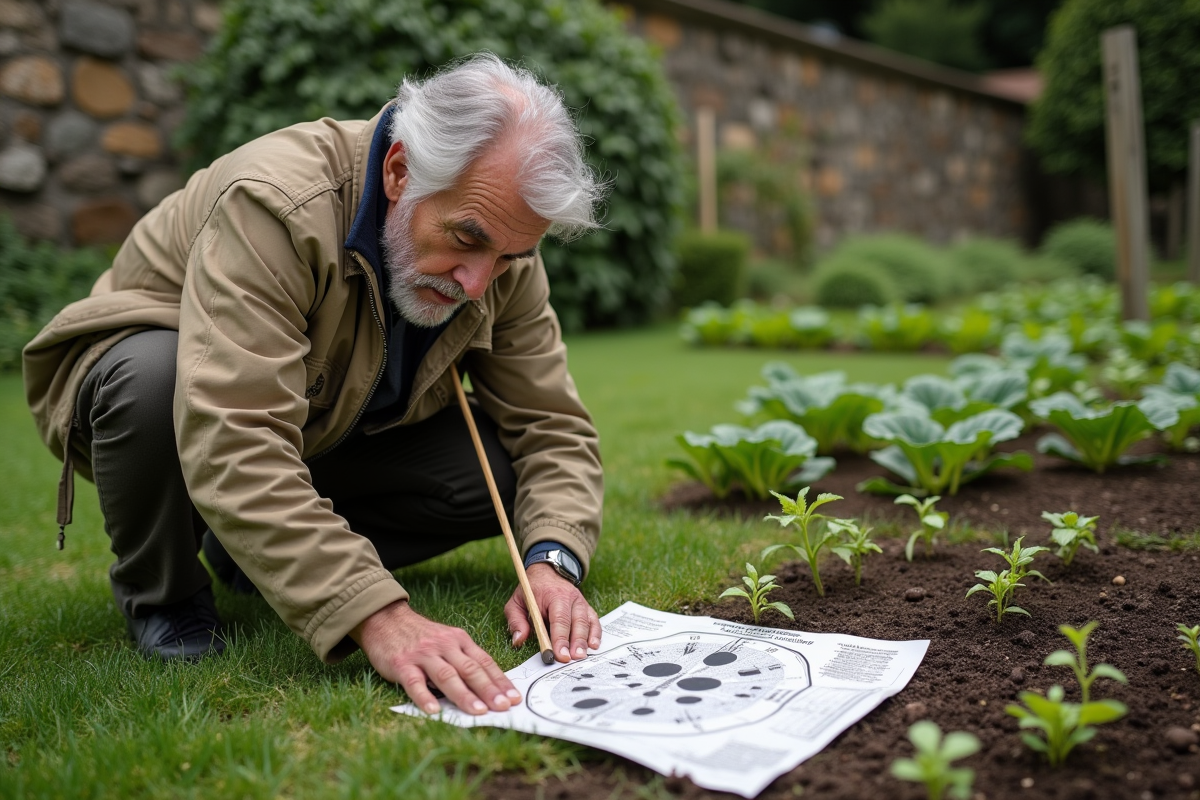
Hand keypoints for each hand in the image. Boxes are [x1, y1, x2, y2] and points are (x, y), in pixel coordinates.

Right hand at [351, 599, 519, 715]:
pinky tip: (435, 711)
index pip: (484, 662)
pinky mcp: (402, 664)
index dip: (500, 681)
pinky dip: (425, 697)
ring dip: (464, 695)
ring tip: (478, 712)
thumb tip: (487, 687)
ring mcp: (423, 655)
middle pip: (470, 669)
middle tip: (504, 707)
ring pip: (447, 676)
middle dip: (489, 690)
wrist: (386, 619)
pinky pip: (415, 682)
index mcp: (459, 640)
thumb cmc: (421, 636)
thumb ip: (463, 659)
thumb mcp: (447, 640)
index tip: (514, 697)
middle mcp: (444, 646)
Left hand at [505, 563, 601, 662]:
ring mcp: (580, 602)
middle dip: (575, 642)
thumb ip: (516, 621)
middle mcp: (570, 597)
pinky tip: (594, 645)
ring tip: (582, 656)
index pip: (559, 619)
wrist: (548, 572)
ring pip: (587, 622)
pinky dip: (596, 633)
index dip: (559, 638)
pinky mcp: (586, 607)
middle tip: (572, 658)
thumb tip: (519, 640)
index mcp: (553, 595)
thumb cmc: (531, 591)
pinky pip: (594, 620)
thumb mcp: (516, 602)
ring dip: (585, 640)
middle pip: (576, 621)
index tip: (559, 655)